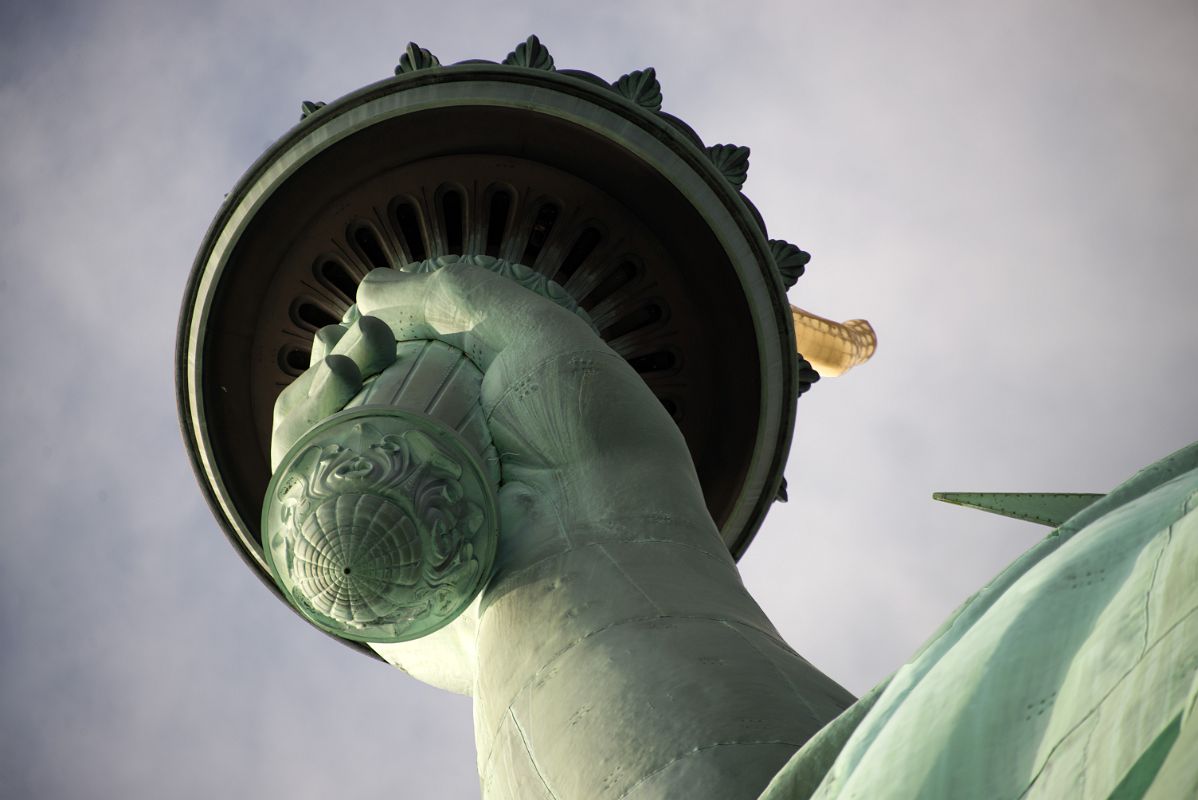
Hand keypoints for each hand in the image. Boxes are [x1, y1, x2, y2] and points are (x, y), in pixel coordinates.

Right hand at [269, 261, 720, 689]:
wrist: (604, 537)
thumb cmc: (586, 433)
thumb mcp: (536, 333)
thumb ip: (456, 296)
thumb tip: (369, 292)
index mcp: (481, 423)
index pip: (400, 372)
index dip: (372, 337)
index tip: (376, 318)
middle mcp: (439, 473)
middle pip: (351, 409)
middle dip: (339, 362)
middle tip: (364, 345)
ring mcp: (402, 525)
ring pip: (319, 455)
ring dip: (313, 399)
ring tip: (342, 369)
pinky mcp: (368, 576)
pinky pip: (304, 512)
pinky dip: (301, 452)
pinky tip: (327, 411)